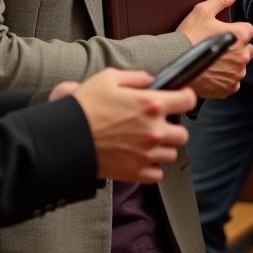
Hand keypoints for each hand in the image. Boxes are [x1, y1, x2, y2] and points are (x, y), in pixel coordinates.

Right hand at [65, 68, 194, 183]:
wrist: (65, 138)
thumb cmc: (85, 106)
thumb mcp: (108, 78)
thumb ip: (135, 77)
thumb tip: (150, 80)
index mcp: (151, 104)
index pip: (187, 101)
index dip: (185, 98)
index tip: (180, 99)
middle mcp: (153, 130)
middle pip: (183, 134)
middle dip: (173, 127)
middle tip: (159, 124)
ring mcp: (146, 154)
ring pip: (172, 154)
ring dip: (163, 148)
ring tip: (148, 142)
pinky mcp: (135, 172)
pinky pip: (158, 174)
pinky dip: (152, 167)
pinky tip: (140, 157)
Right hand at [177, 0, 252, 97]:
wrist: (172, 61)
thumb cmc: (188, 36)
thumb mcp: (203, 11)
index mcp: (240, 35)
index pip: (248, 30)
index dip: (235, 30)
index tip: (222, 32)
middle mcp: (243, 55)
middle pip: (247, 48)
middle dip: (236, 47)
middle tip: (217, 46)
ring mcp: (236, 73)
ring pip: (240, 66)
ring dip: (231, 63)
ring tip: (213, 60)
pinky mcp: (228, 88)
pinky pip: (233, 82)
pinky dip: (225, 78)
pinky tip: (212, 71)